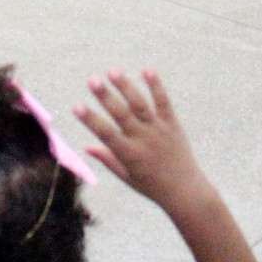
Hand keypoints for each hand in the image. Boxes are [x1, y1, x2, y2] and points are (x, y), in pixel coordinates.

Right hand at [74, 69, 212, 216]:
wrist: (185, 191)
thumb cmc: (152, 186)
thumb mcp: (127, 177)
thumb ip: (107, 159)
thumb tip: (86, 146)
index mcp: (129, 155)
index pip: (106, 134)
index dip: (90, 120)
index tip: (76, 106)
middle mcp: (143, 140)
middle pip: (122, 115)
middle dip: (105, 97)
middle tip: (92, 80)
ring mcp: (159, 130)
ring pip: (140, 105)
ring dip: (126, 87)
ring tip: (113, 71)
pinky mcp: (172, 124)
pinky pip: (163, 102)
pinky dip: (156, 86)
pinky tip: (146, 70)